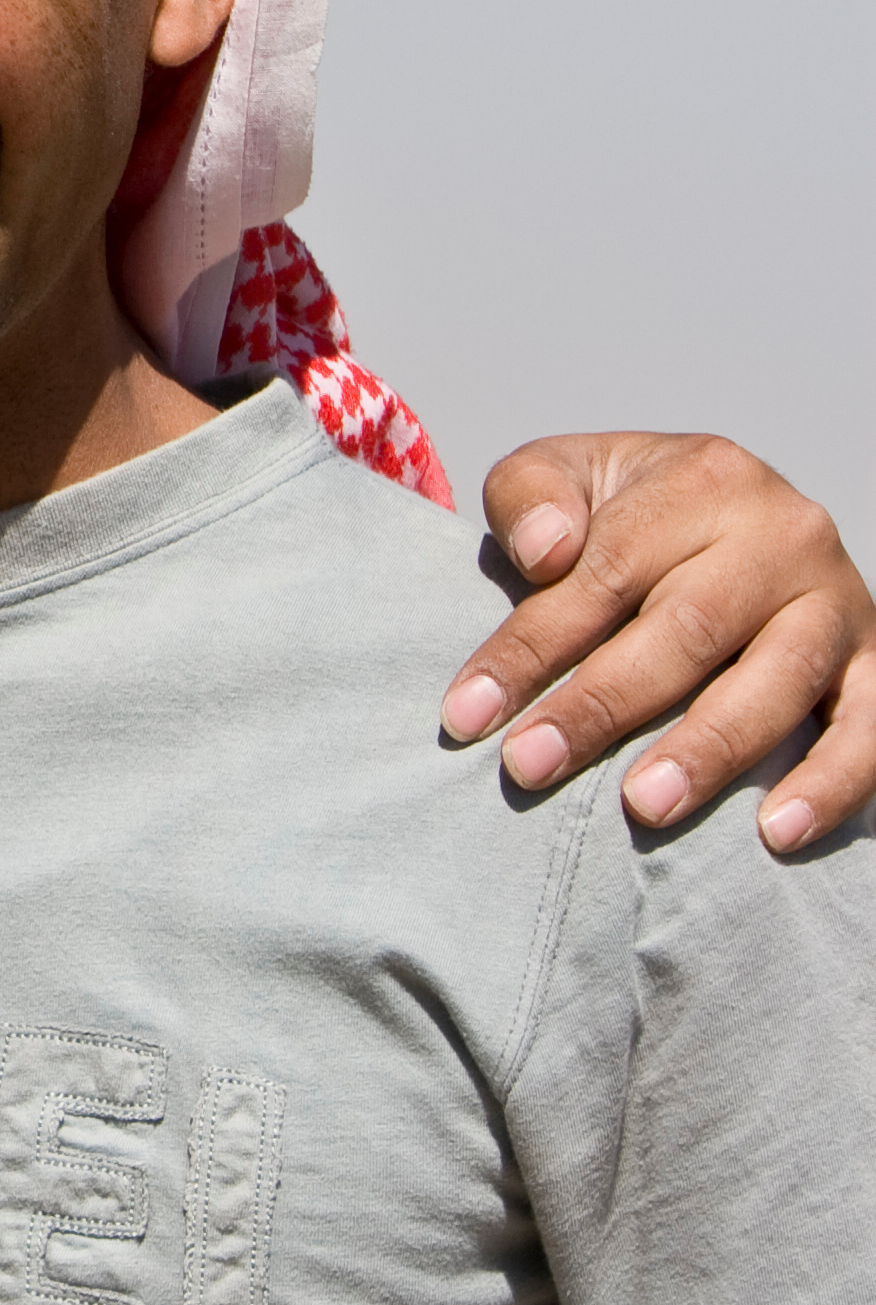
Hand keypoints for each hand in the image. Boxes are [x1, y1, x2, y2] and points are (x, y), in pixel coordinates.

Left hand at [438, 434, 870, 853]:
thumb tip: (546, 548)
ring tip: (645, 806)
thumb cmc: (625, 511)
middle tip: (531, 767)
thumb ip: (531, 495)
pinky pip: (869, 728)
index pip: (602, 573)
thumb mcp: (565, 472)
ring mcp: (836, 600)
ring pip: (777, 680)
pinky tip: (777, 832)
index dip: (530, 648)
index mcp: (701, 480)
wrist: (726, 511)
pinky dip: (831, 782)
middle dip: (601, 707)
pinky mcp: (873, 660)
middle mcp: (782, 534)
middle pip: (686, 631)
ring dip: (710, 751)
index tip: (469, 714)